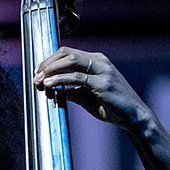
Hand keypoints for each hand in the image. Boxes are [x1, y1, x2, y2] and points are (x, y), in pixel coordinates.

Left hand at [33, 47, 152, 132]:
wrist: (133, 117)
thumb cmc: (111, 106)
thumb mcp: (87, 96)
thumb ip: (72, 91)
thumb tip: (55, 90)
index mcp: (96, 60)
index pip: (67, 52)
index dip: (49, 60)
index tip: (38, 71)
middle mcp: (100, 61)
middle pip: (66, 53)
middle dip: (47, 63)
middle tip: (35, 75)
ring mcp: (103, 70)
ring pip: (70, 61)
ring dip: (51, 70)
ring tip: (40, 80)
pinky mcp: (103, 83)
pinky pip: (77, 77)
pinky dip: (61, 79)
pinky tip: (50, 84)